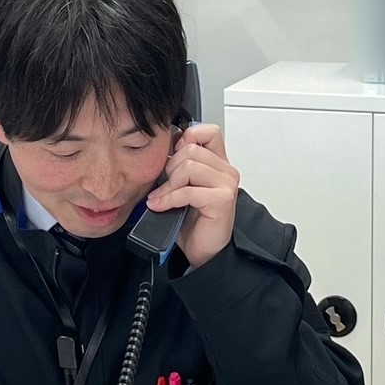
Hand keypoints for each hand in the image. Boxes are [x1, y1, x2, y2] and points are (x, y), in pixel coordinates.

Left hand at [145, 123, 239, 269]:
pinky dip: (169, 199)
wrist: (204, 253)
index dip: (186, 138)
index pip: (207, 131)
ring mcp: (226, 184)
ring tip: (161, 198)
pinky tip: (161, 206)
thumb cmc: (194, 223)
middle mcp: (226, 171)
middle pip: (191, 149)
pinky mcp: (222, 200)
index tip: (173, 157)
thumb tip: (158, 153)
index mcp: (218, 163)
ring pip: (189, 166)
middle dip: (170, 167)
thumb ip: (178, 168)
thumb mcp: (182, 188)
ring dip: (169, 185)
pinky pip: (188, 190)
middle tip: (163, 186)